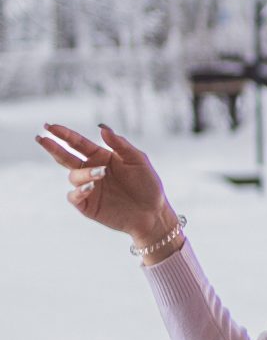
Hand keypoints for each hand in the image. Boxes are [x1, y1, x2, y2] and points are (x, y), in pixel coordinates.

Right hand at [36, 123, 178, 247]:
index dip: (64, 134)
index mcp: (102, 157)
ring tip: (101, 173)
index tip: (50, 126)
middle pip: (66, 157)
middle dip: (53, 147)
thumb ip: (120, 144)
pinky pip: (74, 196)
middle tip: (41, 138)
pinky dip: (79, 191)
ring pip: (73, 176)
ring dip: (84, 173)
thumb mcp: (138, 160)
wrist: (152, 213)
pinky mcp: (87, 205)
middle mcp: (92, 170)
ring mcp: (88, 188)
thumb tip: (102, 127)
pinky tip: (90, 187)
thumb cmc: (148, 185)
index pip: (79, 143)